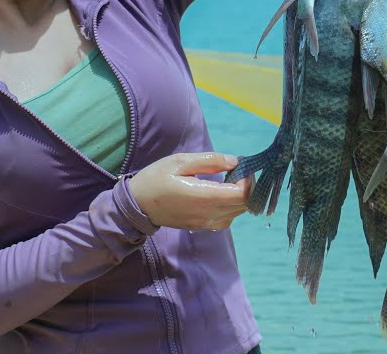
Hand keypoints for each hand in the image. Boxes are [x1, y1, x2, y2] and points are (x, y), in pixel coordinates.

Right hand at [128, 152, 253, 230]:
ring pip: (237, 213)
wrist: (137, 205)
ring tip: (228, 180)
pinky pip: (226, 219)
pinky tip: (220, 193)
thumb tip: (235, 161)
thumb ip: (210, 161)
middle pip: (244, 205)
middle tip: (237, 170)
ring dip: (240, 197)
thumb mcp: (180, 161)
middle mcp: (208, 214)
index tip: (241, 166)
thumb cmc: (156, 178)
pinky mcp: (202, 226)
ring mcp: (205, 223)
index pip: (242, 195)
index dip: (249, 180)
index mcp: (204, 197)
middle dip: (247, 187)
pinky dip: (231, 206)